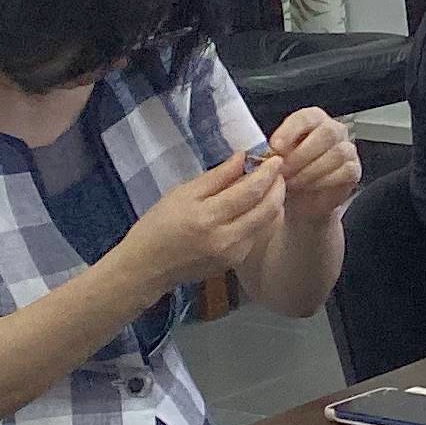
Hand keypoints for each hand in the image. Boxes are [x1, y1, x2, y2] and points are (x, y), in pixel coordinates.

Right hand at [118, 147, 287, 291]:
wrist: (147, 266)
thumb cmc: (159, 225)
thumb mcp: (182, 193)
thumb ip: (216, 176)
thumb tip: (243, 157)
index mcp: (207, 217)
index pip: (250, 191)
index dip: (267, 173)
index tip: (276, 159)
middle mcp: (225, 238)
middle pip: (267, 209)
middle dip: (278, 186)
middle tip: (278, 171)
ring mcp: (233, 254)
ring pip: (267, 222)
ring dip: (275, 201)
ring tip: (270, 185)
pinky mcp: (235, 262)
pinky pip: (258, 234)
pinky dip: (263, 217)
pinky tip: (258, 205)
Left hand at [267, 107, 364, 220]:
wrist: (302, 200)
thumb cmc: (289, 173)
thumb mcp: (277, 158)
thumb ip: (274, 151)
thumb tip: (266, 152)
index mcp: (313, 120)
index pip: (306, 117)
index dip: (290, 130)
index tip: (275, 147)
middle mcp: (334, 130)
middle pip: (327, 133)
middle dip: (301, 154)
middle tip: (282, 170)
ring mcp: (347, 149)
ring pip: (337, 153)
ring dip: (310, 170)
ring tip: (292, 181)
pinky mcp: (354, 170)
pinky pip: (345, 171)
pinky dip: (323, 180)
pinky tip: (308, 186)